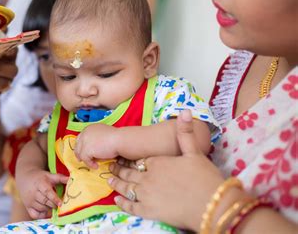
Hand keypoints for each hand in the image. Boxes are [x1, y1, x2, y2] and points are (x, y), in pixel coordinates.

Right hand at [17, 168, 68, 218]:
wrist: (25, 178)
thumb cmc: (40, 178)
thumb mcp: (49, 175)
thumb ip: (60, 178)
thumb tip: (72, 179)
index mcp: (40, 183)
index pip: (47, 192)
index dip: (54, 198)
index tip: (61, 203)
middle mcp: (33, 193)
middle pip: (45, 202)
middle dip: (53, 204)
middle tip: (59, 205)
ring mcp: (29, 201)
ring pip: (41, 208)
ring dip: (49, 209)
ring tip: (53, 205)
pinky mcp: (27, 207)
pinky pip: (35, 215)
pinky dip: (42, 215)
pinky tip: (46, 211)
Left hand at [75, 123, 118, 168]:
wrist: (119, 140)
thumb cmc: (116, 138)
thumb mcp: (104, 135)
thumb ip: (97, 139)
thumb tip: (95, 148)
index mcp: (90, 128)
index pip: (81, 137)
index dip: (81, 145)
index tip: (83, 152)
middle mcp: (85, 133)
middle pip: (78, 145)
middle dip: (79, 153)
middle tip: (81, 160)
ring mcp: (84, 141)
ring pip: (80, 153)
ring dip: (85, 160)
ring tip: (92, 164)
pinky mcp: (86, 150)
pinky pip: (85, 159)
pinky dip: (90, 164)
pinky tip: (96, 166)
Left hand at [108, 110, 224, 230]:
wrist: (212, 205)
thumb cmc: (205, 178)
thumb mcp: (195, 153)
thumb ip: (186, 132)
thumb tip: (184, 110)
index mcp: (157, 162)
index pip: (139, 160)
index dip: (129, 159)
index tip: (121, 158)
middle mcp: (148, 177)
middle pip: (129, 173)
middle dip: (119, 170)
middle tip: (111, 168)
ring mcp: (146, 194)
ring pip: (127, 187)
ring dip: (117, 183)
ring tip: (110, 180)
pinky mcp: (149, 210)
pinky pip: (131, 206)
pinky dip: (123, 203)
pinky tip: (117, 200)